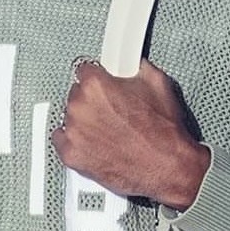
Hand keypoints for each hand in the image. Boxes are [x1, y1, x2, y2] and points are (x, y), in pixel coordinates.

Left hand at [51, 59, 210, 208]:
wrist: (167, 167)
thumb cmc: (163, 132)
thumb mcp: (157, 83)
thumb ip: (134, 68)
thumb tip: (131, 64)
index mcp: (96, 85)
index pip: (83, 70)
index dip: (96, 77)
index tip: (101, 83)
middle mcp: (80, 107)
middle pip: (76, 94)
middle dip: (92, 100)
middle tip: (112, 111)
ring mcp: (74, 133)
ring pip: (69, 117)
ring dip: (84, 121)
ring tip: (108, 130)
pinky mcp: (72, 155)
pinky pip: (62, 141)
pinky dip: (75, 141)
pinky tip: (93, 142)